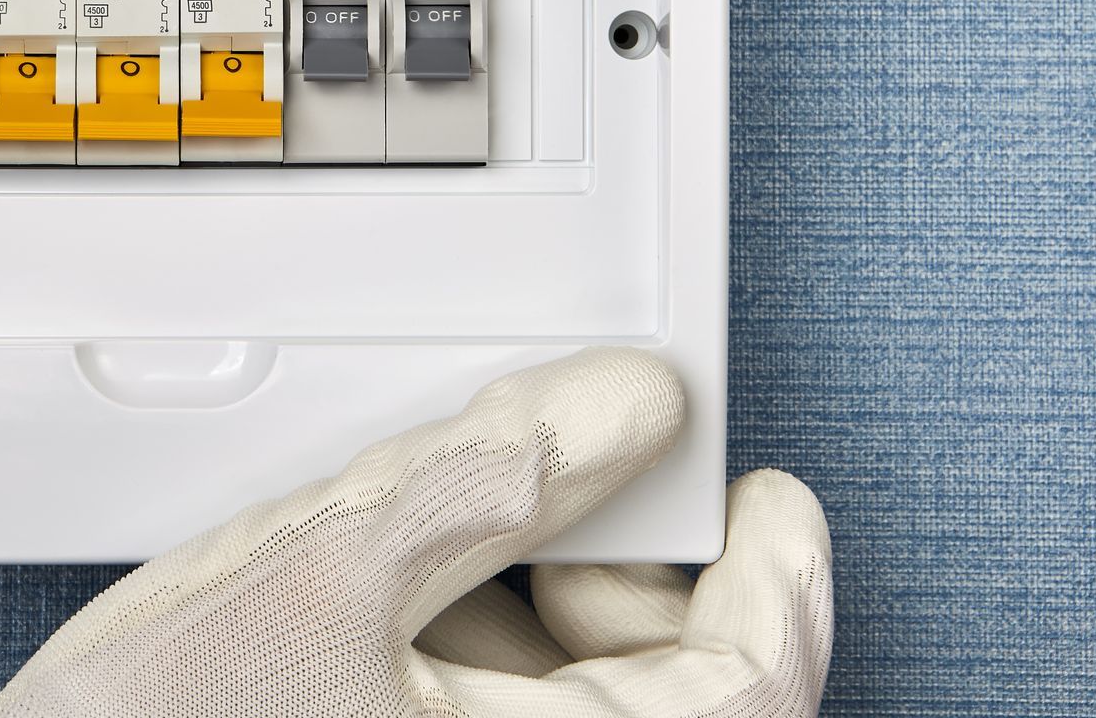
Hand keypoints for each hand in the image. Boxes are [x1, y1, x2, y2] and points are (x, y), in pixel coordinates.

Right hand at [0, 349, 832, 716]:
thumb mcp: (320, 572)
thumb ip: (486, 476)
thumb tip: (619, 408)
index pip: (748, 691)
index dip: (775, 572)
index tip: (766, 491)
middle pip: (670, 693)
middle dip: (626, 573)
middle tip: (566, 490)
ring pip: (573, 698)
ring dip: (533, 597)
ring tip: (431, 532)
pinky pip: (492, 712)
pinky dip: (472, 635)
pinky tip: (392, 590)